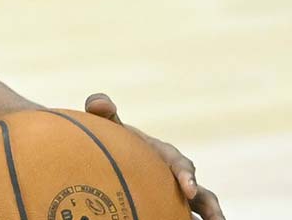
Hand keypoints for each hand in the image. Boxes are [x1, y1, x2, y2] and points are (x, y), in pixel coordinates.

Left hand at [85, 93, 223, 219]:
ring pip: (200, 211)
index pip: (182, 166)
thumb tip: (100, 103)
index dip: (187, 177)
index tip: (189, 189)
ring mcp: (178, 197)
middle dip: (212, 209)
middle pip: (203, 196)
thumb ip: (103, 111)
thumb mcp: (111, 125)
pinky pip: (182, 217)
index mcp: (168, 157)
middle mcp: (179, 179)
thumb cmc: (118, 139)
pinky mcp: (172, 209)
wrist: (117, 154)